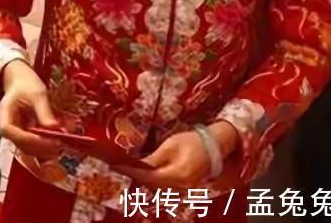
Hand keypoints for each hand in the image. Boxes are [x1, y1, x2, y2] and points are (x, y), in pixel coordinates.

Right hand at [0, 60, 60, 157]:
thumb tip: (55, 129)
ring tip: (61, 146)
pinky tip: (58, 144)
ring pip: (27, 149)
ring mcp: (16, 134)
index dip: (26, 138)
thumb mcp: (37, 94)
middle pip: (19, 144)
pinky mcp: (25, 137)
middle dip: (39, 148)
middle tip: (59, 145)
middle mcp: (8, 127)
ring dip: (44, 151)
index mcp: (5, 114)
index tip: (47, 140)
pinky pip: (34, 146)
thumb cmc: (27, 85)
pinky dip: (46, 148)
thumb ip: (44, 112)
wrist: (22, 82)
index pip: (8, 131)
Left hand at [118, 122, 238, 189]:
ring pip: (157, 188)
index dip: (130, 172)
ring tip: (128, 168)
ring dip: (142, 180)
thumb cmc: (193, 142)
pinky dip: (153, 181)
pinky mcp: (185, 188)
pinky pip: (165, 187)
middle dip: (134, 176)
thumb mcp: (170, 146)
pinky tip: (144, 173)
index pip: (148, 177)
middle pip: (151, 186)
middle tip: (118, 166)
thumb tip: (136, 166)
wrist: (215, 146)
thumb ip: (153, 159)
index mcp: (178, 175)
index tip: (115, 165)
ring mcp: (184, 189)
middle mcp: (181, 187)